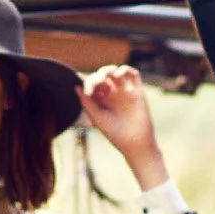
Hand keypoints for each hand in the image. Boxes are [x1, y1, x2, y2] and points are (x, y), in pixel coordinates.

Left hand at [80, 65, 166, 188]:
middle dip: (100, 74)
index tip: (88, 92)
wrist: (135, 143)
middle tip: (99, 81)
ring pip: (118, 73)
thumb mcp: (97, 117)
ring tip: (109, 74)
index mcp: (101, 101)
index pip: (93, 84)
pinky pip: (134, 76)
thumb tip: (76, 86)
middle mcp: (113, 95)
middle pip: (104, 76)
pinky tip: (121, 74)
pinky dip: (128, 70)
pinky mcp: (138, 93)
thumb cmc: (114, 134)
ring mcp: (125, 93)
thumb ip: (87, 102)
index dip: (89, 83)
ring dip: (112, 70)